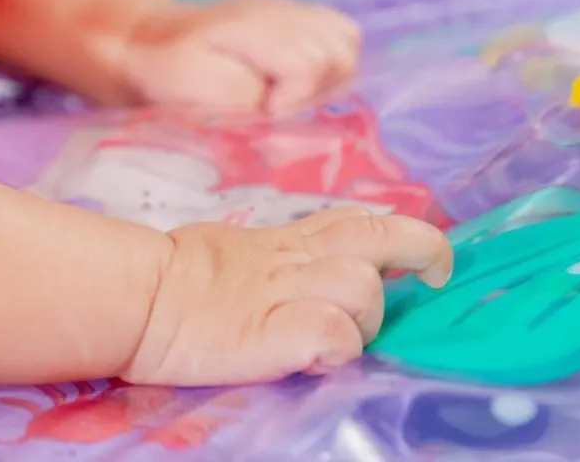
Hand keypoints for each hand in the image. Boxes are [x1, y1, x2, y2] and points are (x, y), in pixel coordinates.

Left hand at [113, 0, 361, 115]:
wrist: (151, 39)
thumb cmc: (166, 70)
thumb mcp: (191, 86)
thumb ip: (241, 96)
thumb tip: (281, 106)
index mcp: (250, 26)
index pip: (308, 63)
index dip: (294, 98)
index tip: (265, 111)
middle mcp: (279, 11)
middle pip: (339, 53)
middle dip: (314, 91)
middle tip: (276, 106)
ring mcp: (291, 10)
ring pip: (347, 43)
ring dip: (329, 77)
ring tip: (291, 96)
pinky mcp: (297, 17)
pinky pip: (342, 34)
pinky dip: (333, 61)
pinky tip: (301, 81)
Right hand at [121, 208, 452, 385]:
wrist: (142, 295)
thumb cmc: (184, 276)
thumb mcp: (243, 251)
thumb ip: (283, 256)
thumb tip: (317, 271)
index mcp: (290, 240)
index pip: (359, 222)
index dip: (404, 234)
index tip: (428, 256)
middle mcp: (298, 259)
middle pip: (378, 238)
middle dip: (421, 250)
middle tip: (437, 274)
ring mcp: (287, 292)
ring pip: (363, 287)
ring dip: (366, 317)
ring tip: (340, 339)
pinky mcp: (272, 332)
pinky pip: (332, 332)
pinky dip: (338, 346)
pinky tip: (316, 356)